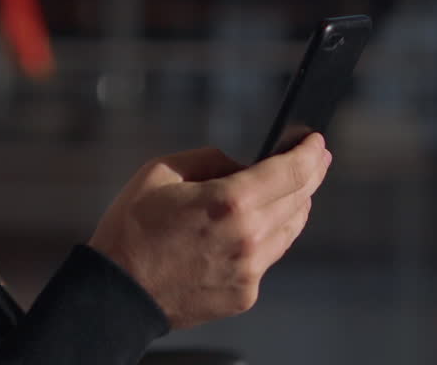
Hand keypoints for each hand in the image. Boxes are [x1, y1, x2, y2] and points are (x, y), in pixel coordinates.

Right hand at [88, 134, 330, 329]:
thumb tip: (244, 165)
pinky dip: (270, 236)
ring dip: (296, 205)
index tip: (318, 142)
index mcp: (228, 201)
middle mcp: (248, 237)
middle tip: (317, 159)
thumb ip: (211, 160)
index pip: (291, 172)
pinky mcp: (245, 293)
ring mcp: (249, 270)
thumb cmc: (131, 228)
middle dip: (311, 174)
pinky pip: (269, 257)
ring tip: (294, 189)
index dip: (310, 153)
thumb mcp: (162, 171)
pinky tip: (260, 225)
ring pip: (290, 230)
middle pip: (299, 200)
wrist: (118, 292)